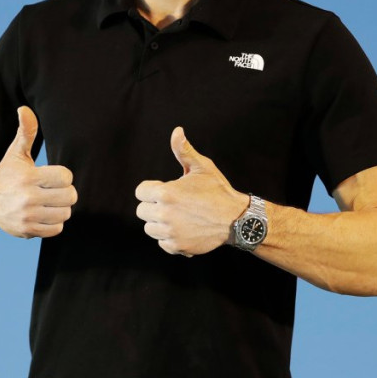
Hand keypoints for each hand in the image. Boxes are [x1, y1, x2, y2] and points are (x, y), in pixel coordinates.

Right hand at [0, 106, 76, 238]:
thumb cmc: (6, 174)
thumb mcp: (15, 153)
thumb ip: (25, 131)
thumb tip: (24, 108)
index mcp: (27, 177)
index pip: (65, 177)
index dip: (62, 175)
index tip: (53, 175)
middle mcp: (27, 198)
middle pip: (70, 196)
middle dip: (65, 192)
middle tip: (54, 189)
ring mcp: (28, 216)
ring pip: (65, 213)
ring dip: (61, 207)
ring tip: (50, 201)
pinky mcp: (28, 231)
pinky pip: (57, 229)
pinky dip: (55, 222)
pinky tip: (45, 213)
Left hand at [134, 127, 248, 256]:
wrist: (236, 219)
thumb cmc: (218, 190)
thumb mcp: (202, 167)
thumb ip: (183, 150)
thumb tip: (177, 131)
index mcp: (166, 193)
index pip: (140, 192)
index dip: (151, 189)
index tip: (164, 189)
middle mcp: (164, 214)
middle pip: (142, 211)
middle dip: (154, 206)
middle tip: (173, 203)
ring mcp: (170, 232)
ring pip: (150, 228)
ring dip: (160, 223)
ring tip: (178, 216)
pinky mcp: (177, 247)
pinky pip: (162, 242)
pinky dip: (170, 237)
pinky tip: (184, 229)